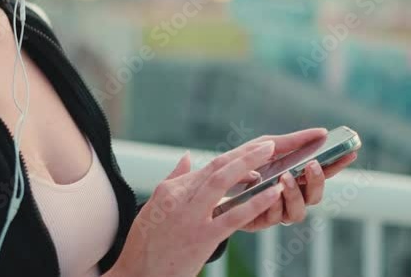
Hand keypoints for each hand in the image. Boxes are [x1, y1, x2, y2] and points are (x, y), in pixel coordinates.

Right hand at [111, 140, 285, 276]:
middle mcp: (179, 198)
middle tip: (270, 145)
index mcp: (170, 190)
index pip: (208, 167)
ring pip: (222, 182)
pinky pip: (233, 216)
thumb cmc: (145, 246)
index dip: (235, 158)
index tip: (255, 153)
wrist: (138, 276)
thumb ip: (174, 180)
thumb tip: (187, 157)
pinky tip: (272, 193)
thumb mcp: (153, 208)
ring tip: (272, 155)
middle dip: (245, 153)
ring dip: (249, 165)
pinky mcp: (202, 237)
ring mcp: (191, 217)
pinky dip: (255, 202)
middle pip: (217, 167)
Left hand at [237, 128, 359, 231]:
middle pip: (315, 197)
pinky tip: (269, 192)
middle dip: (316, 182)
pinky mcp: (259, 221)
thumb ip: (294, 141)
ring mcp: (277, 211)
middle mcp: (291, 197)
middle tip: (311, 165)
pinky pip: (271, 217)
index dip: (338, 164)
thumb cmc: (244, 161)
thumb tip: (322, 132)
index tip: (351, 151)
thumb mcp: (268, 145)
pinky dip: (272, 204)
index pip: (323, 173)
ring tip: (285, 178)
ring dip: (294, 194)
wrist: (213, 180)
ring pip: (297, 212)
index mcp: (297, 178)